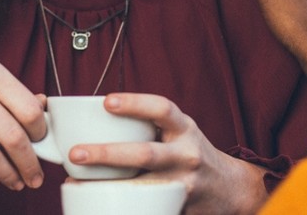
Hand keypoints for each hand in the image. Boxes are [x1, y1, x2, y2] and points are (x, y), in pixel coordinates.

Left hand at [68, 94, 268, 214]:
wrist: (230, 188)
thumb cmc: (189, 154)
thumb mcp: (178, 132)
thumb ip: (147, 127)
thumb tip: (93, 122)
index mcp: (184, 129)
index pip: (162, 109)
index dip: (135, 103)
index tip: (106, 102)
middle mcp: (187, 154)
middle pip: (146, 154)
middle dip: (108, 154)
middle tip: (75, 154)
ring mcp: (184, 183)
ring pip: (144, 186)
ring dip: (109, 185)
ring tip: (77, 184)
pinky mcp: (179, 206)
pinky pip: (149, 207)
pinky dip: (123, 207)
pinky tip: (99, 207)